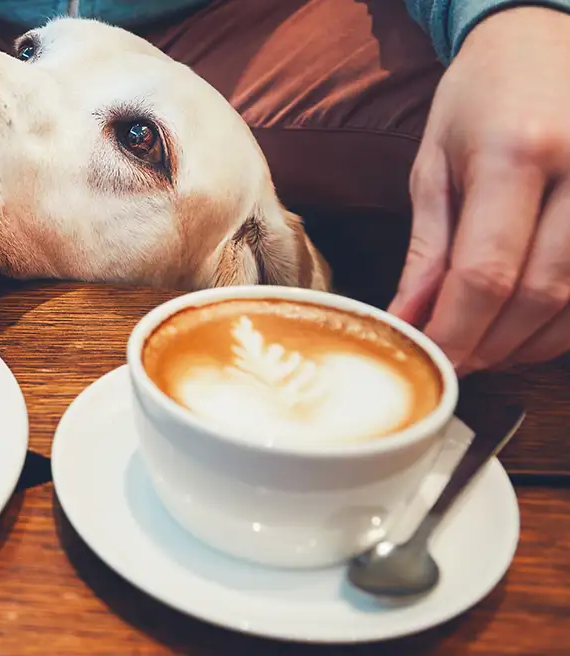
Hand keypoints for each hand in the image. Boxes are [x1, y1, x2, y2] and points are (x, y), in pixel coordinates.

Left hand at [389, 6, 569, 374]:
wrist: (545, 41)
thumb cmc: (482, 100)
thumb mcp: (435, 165)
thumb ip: (427, 248)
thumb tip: (410, 320)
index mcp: (517, 152)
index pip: (486, 270)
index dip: (457, 329)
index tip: (431, 358)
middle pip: (539, 293)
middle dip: (491, 343)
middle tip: (456, 362)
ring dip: (530, 342)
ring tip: (487, 350)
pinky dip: (566, 323)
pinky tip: (530, 329)